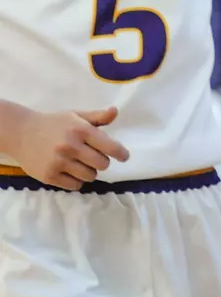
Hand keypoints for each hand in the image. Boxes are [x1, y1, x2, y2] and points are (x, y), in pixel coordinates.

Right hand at [11, 106, 129, 189]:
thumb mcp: (75, 116)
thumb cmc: (54, 124)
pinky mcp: (49, 176)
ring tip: (80, 163)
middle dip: (101, 161)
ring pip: (90, 176)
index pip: (110, 147)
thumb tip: (115, 111)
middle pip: (102, 164)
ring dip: (89, 172)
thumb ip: (97, 116)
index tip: (124, 157)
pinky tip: (70, 171)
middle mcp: (70, 146)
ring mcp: (59, 162)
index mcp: (80, 130)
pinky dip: (76, 180)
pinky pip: (75, 185)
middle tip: (92, 156)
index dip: (121, 153)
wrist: (21, 133)